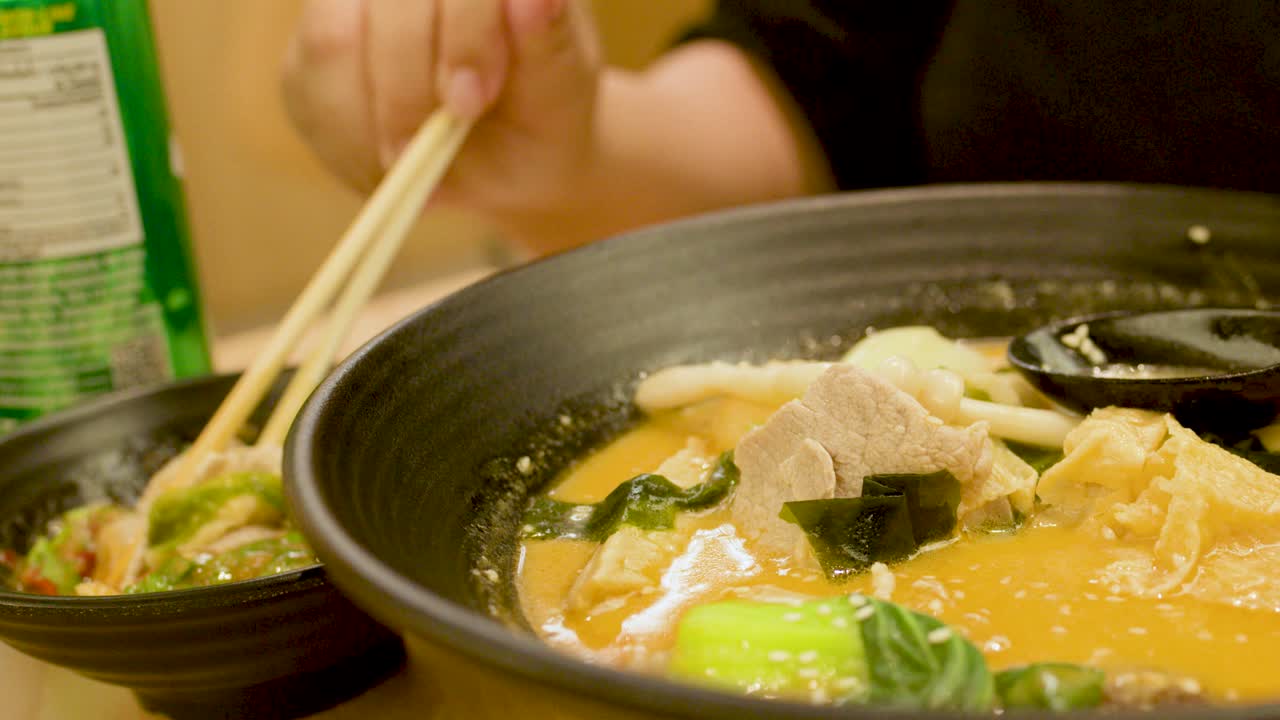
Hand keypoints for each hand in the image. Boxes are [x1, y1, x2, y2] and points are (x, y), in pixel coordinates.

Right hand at [281, 0, 600, 216]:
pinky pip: (307, 82)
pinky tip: (384, 162)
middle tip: (423, 153)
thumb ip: (547, 47)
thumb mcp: (559, 95)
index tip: (468, 103)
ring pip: (332, 40)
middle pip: (385, 6)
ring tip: (408, 164)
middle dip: (404, 89)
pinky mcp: (320, 40)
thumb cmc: (541, 117)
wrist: (509, 154)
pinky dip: (345, 139)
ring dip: (370, 121)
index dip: (462, 34)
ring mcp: (359, 0)